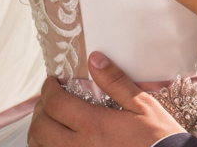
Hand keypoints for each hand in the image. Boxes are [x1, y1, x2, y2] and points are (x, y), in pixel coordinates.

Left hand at [28, 52, 185, 146]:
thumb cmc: (157, 137)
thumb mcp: (142, 105)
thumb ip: (115, 82)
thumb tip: (94, 59)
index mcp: (94, 125)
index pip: (54, 103)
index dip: (48, 89)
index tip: (52, 82)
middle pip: (39, 129)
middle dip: (39, 111)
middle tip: (49, 101)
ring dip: (40, 133)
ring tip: (52, 121)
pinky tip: (60, 141)